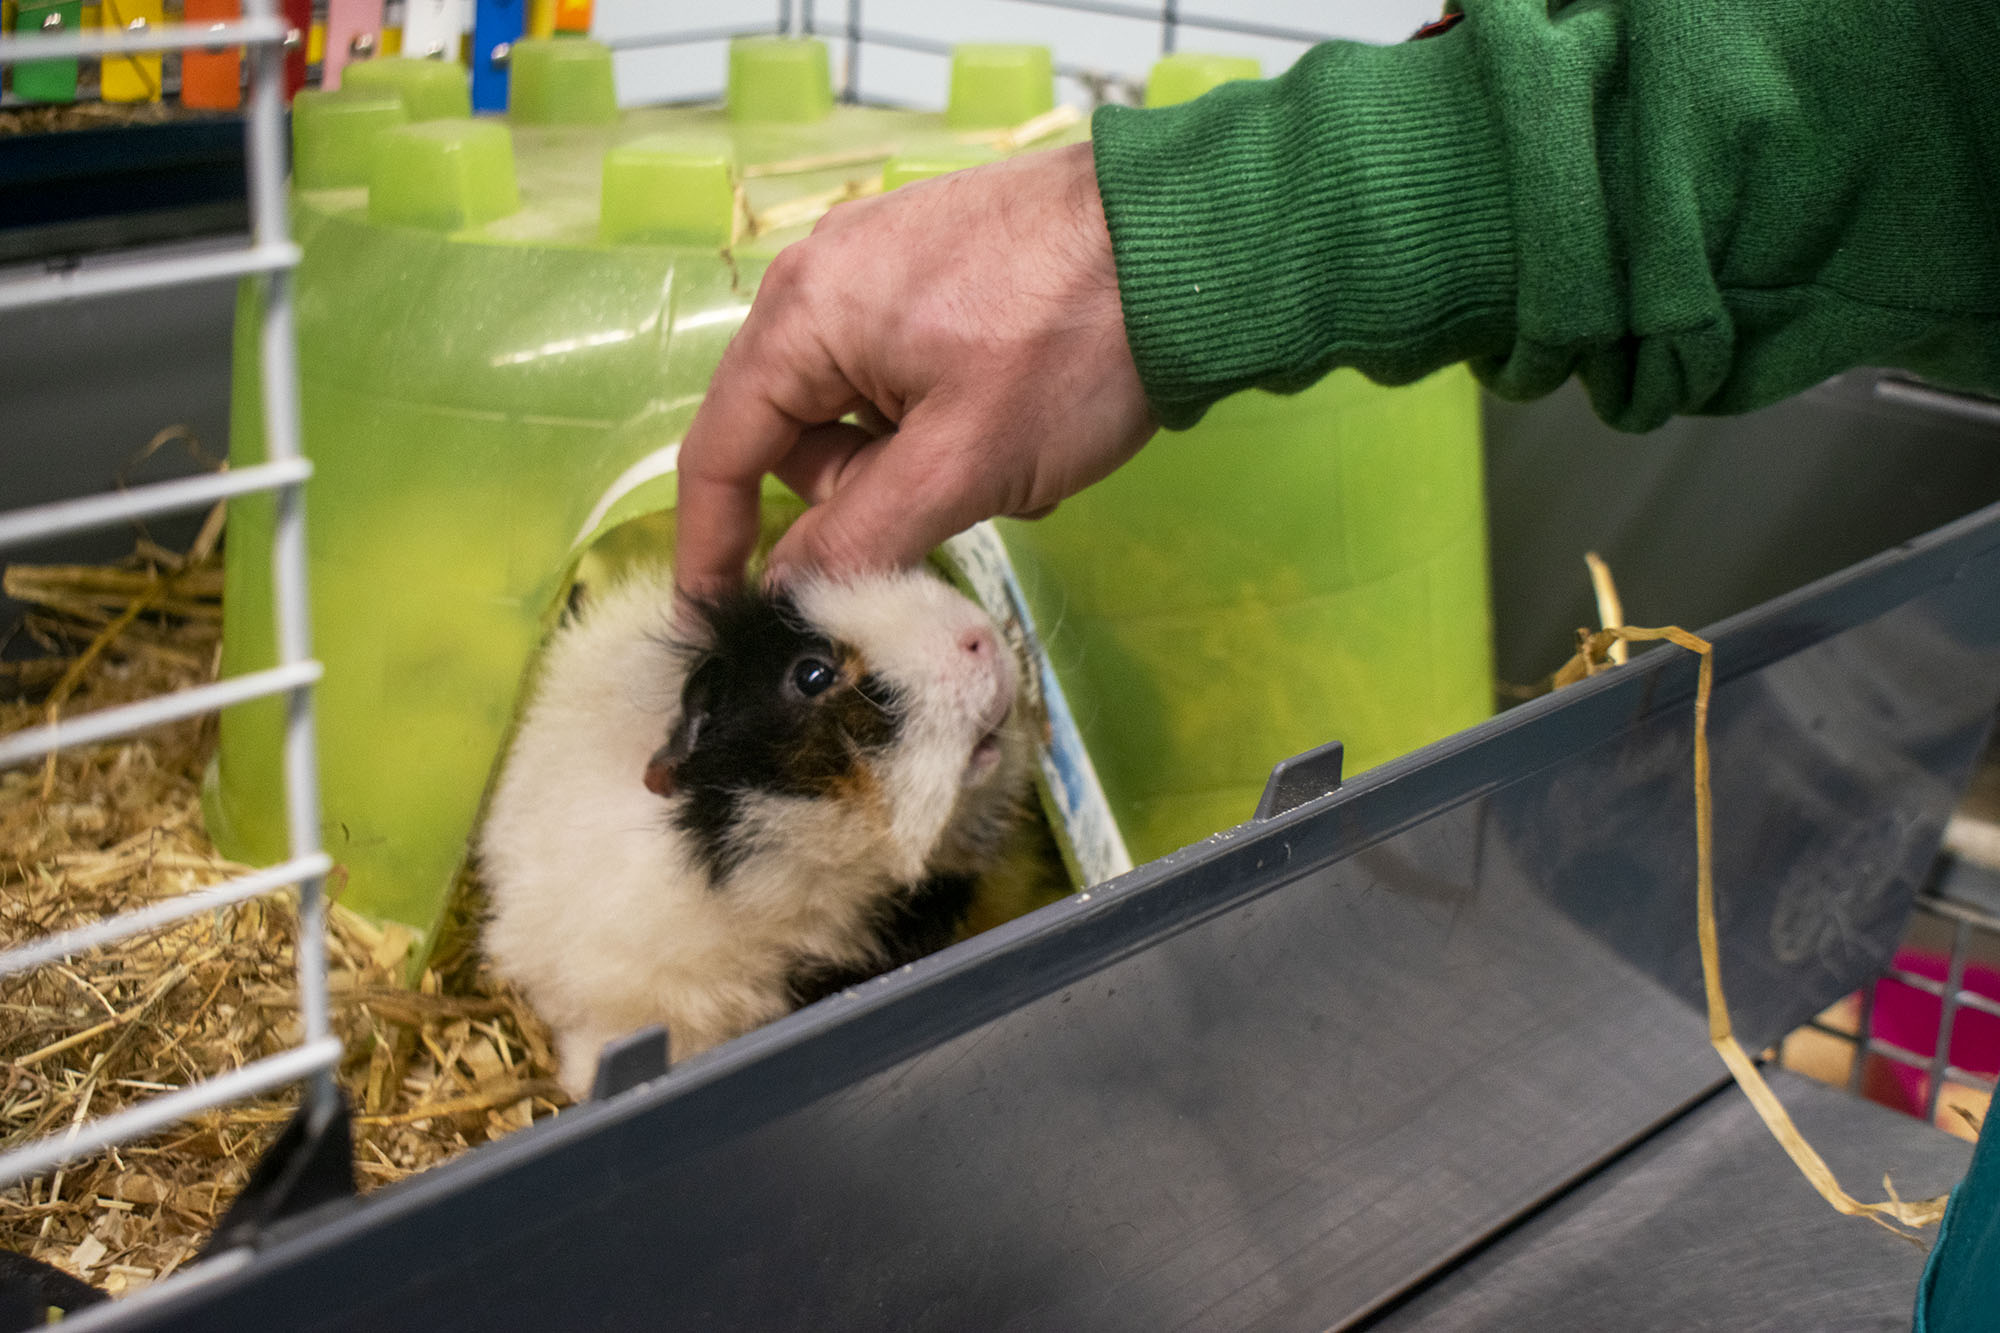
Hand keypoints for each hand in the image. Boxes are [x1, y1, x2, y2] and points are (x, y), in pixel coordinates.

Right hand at [673, 140, 1157, 597]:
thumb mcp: (960, 467)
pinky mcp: (938, 271)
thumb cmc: (1073, 347)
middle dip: (862, 494)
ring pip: (859, 416)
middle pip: (793, 437)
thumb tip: (785, 596)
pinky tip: (1023, 424)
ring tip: (1008, 458)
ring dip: (920, 465)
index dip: (714, 549)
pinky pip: (907, 380)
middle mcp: (823, 279)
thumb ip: (857, 540)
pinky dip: (952, 426)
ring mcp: (882, 267)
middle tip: (948, 502)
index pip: (719, 453)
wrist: (1195, 239)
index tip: (721, 622)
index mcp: (802, 314)